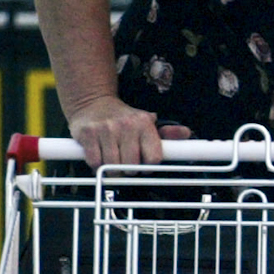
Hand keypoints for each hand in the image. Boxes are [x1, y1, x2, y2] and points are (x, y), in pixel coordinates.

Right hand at [67, 93, 191, 167]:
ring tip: (112, 163)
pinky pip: (94, 162)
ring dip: (112, 171)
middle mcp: (126, 125)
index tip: (142, 164)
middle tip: (125, 165)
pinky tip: (99, 157)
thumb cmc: (124, 118)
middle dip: (129, 171)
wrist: (92, 103)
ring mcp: (105, 129)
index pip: (153, 158)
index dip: (148, 166)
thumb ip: (167, 132)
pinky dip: (96, 166)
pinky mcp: (87, 133)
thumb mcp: (147, 122)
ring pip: (112, 166)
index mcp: (144, 124)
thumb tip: (186, 133)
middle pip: (132, 166)